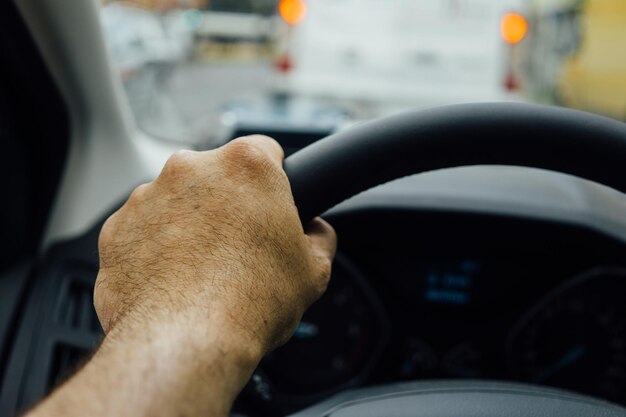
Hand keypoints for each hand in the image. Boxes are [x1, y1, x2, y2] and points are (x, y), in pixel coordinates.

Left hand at [94, 135, 336, 352]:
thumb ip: (319, 237)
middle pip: (217, 174)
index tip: (270, 202)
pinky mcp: (118, 227)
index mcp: (246, 165)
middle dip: (228, 201)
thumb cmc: (250, 302)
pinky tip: (174, 278)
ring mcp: (148, 195)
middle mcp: (192, 168)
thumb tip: (314, 232)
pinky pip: (144, 228)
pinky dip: (156, 245)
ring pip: (178, 199)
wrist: (185, 342)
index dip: (273, 179)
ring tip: (204, 267)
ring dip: (190, 222)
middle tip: (239, 243)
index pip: (266, 150)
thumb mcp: (314, 270)